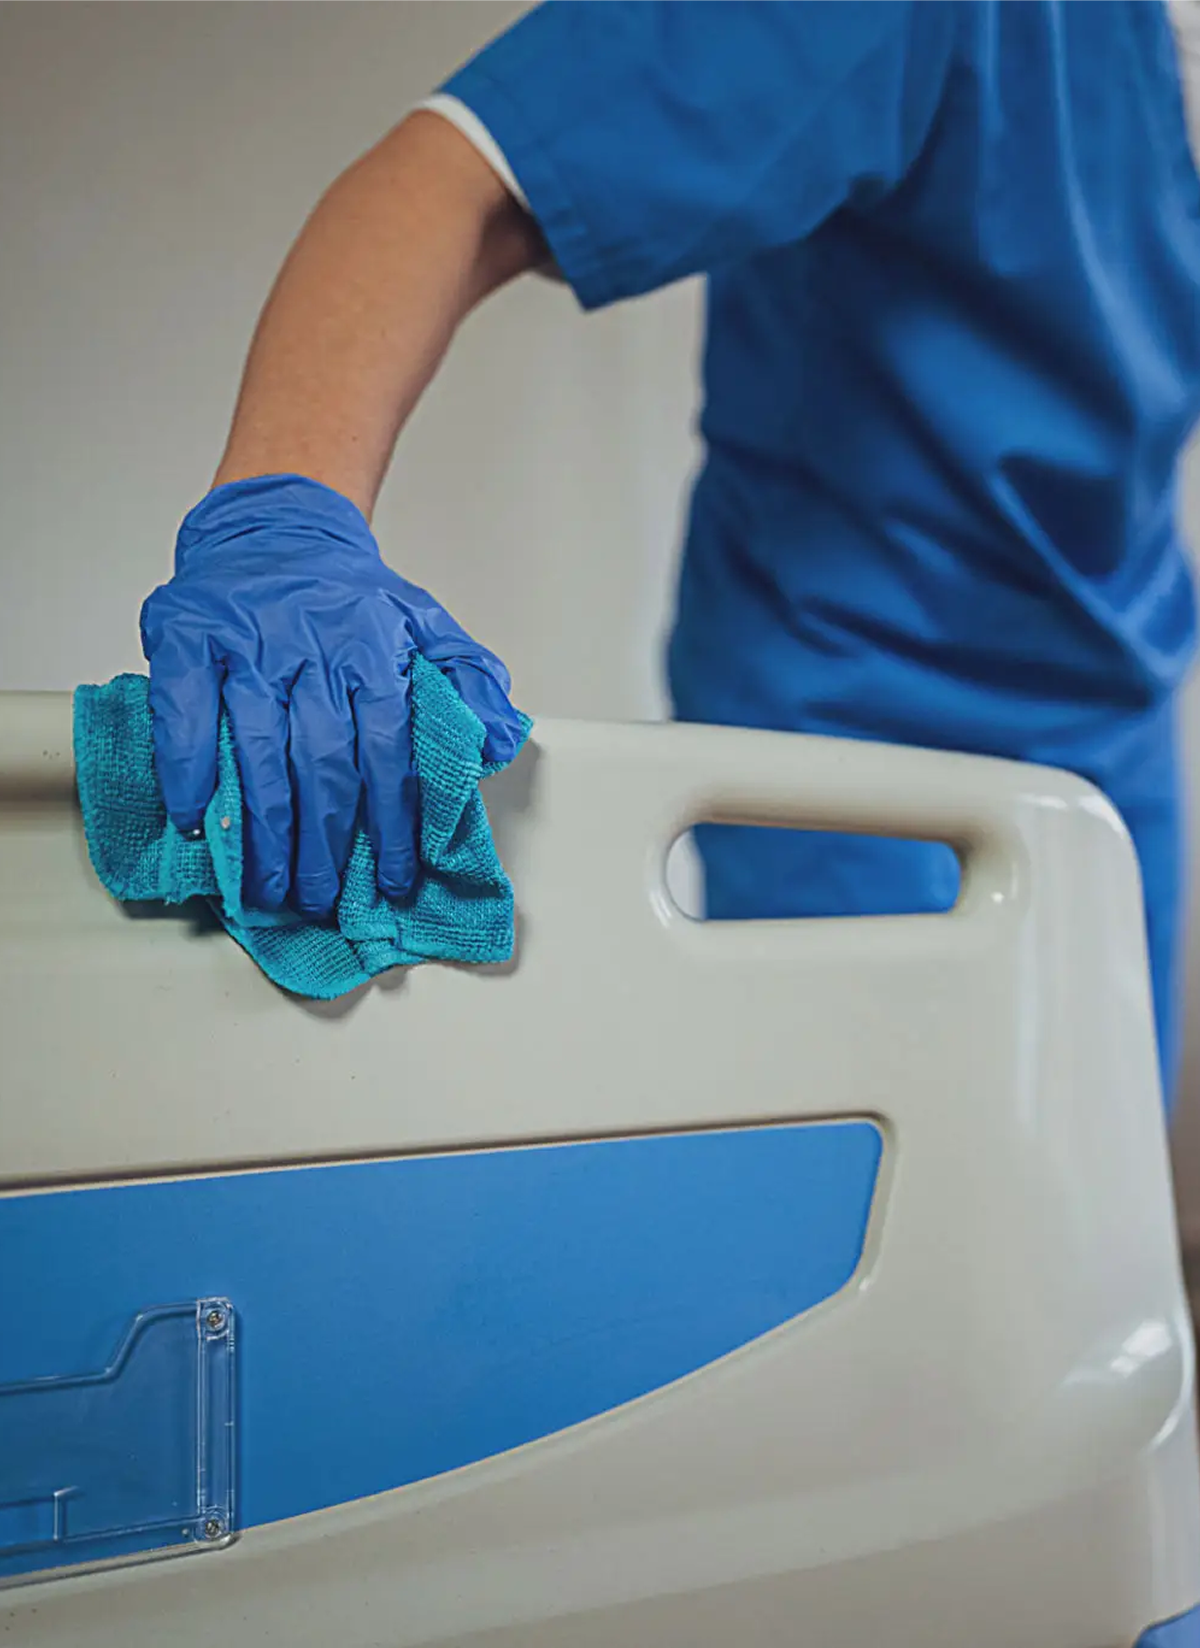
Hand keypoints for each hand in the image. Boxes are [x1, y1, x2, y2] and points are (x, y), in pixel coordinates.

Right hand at [140, 473, 522, 916]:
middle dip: (328, 841)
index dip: (393, 821)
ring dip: (265, 828)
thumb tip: (500, 736)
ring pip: (260, 749)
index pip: (389, 749)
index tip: (395, 874)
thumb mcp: (423, 621)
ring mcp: (247, 643)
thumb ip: (467, 678)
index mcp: (372, 648)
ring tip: (272, 882)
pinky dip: (190, 771)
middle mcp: (311, 647)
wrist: (276, 525)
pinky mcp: (187, 637)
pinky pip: (186, 714)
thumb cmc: (347, 592)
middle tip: (324, 896)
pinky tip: (197, 820)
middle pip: (324, 761)